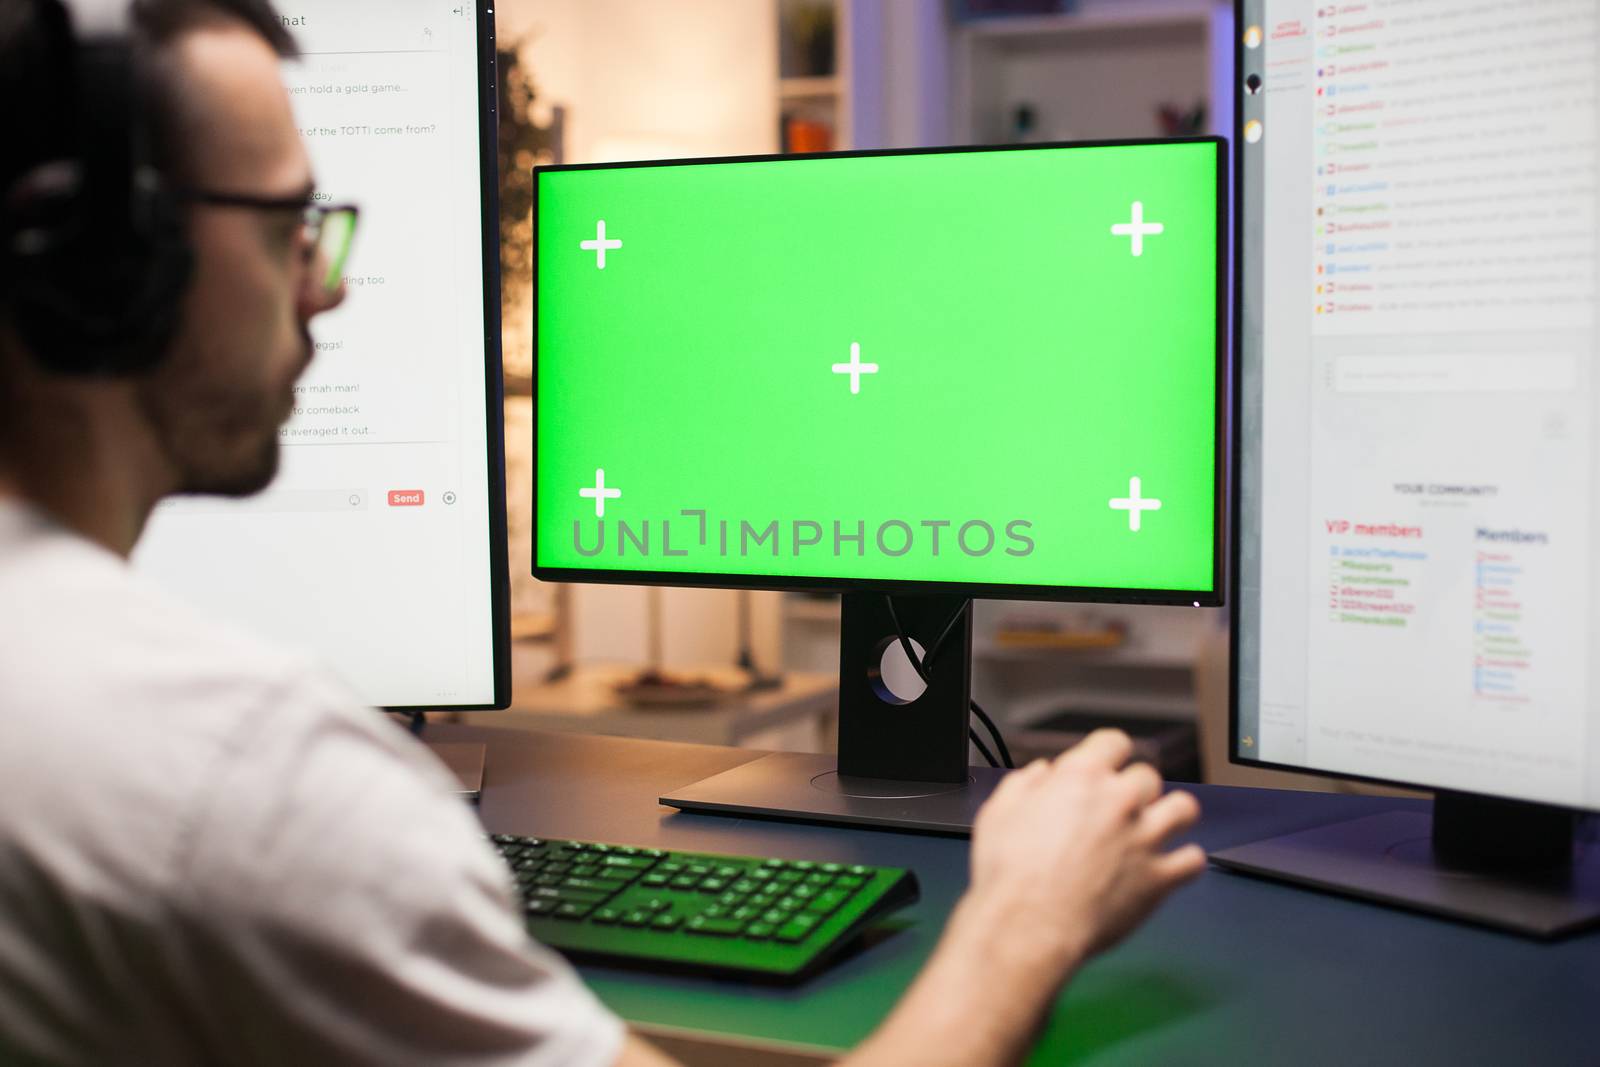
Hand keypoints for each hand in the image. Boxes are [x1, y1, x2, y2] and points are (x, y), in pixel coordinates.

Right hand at [965, 729, 1204, 971]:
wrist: (1029, 926)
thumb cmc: (1010, 874)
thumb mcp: (998, 813)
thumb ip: (1024, 784)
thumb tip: (1040, 774)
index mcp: (1081, 778)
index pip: (1114, 742)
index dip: (1110, 754)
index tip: (1107, 766)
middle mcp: (1119, 801)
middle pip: (1148, 776)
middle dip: (1134, 790)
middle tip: (1120, 809)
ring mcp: (1145, 838)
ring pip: (1184, 808)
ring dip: (1173, 814)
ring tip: (1160, 825)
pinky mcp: (1159, 878)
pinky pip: (1194, 860)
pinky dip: (1187, 862)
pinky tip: (1172, 865)